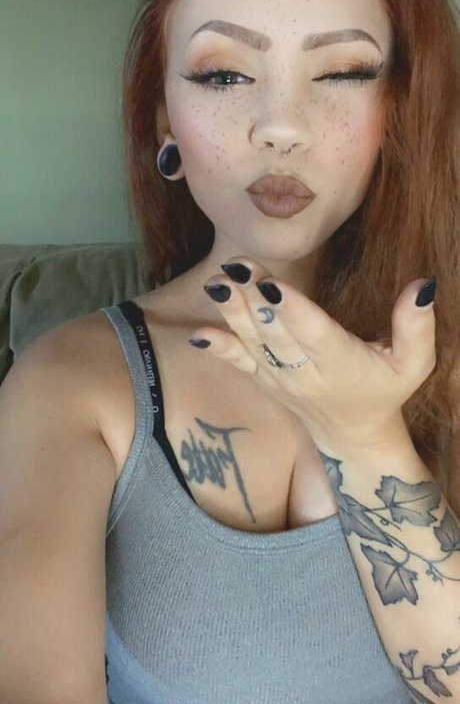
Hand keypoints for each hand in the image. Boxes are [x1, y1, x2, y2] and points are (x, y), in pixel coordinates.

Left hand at [190, 257, 436, 455]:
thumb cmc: (385, 391)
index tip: (276, 287)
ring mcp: (280, 378)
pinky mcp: (265, 379)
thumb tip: (422, 285)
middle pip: (277, 333)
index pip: (316, 336)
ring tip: (218, 282)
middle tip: (239, 267)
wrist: (352, 435)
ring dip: (234, 312)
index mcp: (343, 364)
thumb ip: (417, 326)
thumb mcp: (414, 364)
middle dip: (257, 300)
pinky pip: (238, 363)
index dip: (295, 312)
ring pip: (254, 343)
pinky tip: (197, 334)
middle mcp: (306, 373)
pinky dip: (218, 349)